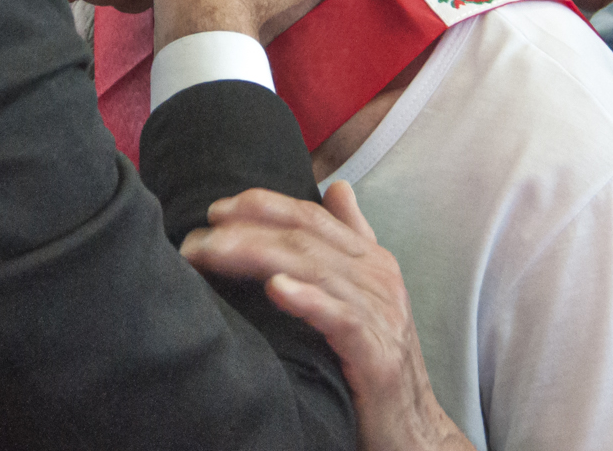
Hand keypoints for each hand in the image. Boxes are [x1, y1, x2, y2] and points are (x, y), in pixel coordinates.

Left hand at [181, 183, 475, 450]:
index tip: (215, 210)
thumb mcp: (366, 293)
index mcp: (370, 260)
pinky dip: (308, 299)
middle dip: (246, 230)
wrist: (415, 429)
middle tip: (197, 238)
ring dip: (258, 255)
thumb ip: (352, 238)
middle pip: (305, 238)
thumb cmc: (377, 359)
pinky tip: (276, 287)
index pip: (310, 217)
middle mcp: (377, 279)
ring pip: (315, 268)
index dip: (262, 206)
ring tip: (215, 253)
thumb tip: (337, 187)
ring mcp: (380, 314)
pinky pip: (342, 318)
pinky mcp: (378, 355)